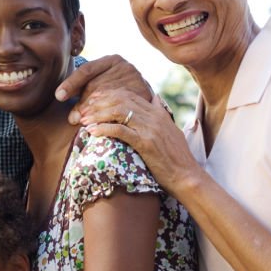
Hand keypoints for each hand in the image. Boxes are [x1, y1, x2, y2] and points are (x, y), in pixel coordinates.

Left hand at [54, 55, 152, 122]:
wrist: (152, 107)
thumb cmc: (121, 97)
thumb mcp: (104, 89)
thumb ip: (86, 98)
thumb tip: (72, 118)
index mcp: (113, 60)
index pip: (87, 70)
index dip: (71, 83)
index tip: (59, 95)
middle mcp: (125, 66)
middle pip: (96, 85)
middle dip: (82, 103)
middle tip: (74, 118)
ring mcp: (136, 80)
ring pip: (107, 97)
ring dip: (93, 112)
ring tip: (84, 123)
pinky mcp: (144, 95)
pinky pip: (120, 109)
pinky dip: (105, 122)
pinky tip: (95, 129)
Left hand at [77, 89, 200, 198]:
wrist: (187, 176)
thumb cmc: (177, 158)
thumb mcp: (171, 130)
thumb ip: (161, 113)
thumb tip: (155, 98)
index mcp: (157, 112)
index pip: (128, 95)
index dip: (107, 96)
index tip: (93, 102)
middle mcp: (154, 116)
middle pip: (121, 99)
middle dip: (99, 103)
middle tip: (83, 111)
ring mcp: (150, 129)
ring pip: (119, 111)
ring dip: (98, 115)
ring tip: (84, 121)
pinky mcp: (146, 143)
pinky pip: (120, 130)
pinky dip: (104, 129)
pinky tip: (92, 132)